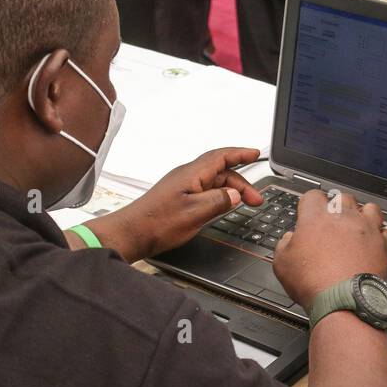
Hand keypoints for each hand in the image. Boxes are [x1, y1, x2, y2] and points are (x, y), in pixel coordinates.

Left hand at [85, 147, 263, 261]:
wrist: (131, 233)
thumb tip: (235, 195)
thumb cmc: (156, 223)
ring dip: (231, 191)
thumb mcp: (194, 213)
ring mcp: (182, 186)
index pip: (221, 156)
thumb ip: (218, 201)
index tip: (255, 153)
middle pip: (221, 171)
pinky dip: (219, 196)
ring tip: (244, 204)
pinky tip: (223, 206)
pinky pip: (205, 190)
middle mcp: (187, 176)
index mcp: (191, 174)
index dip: (240, 153)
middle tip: (255, 199)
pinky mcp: (179, 197)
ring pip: (214, 182)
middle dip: (242, 182)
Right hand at [274, 190, 386, 309]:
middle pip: (343, 197)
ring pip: (370, 208)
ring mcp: (366, 229)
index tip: (310, 210)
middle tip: (333, 219)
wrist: (344, 301)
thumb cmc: (314, 283)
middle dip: (337, 205)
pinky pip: (386, 230)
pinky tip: (374, 240)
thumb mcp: (282, 264)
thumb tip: (289, 239)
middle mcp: (344, 218)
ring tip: (357, 225)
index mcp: (316, 218)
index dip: (310, 203)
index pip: (313, 196)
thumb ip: (284, 244)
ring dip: (363, 214)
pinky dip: (380, 234)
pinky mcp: (383, 244)